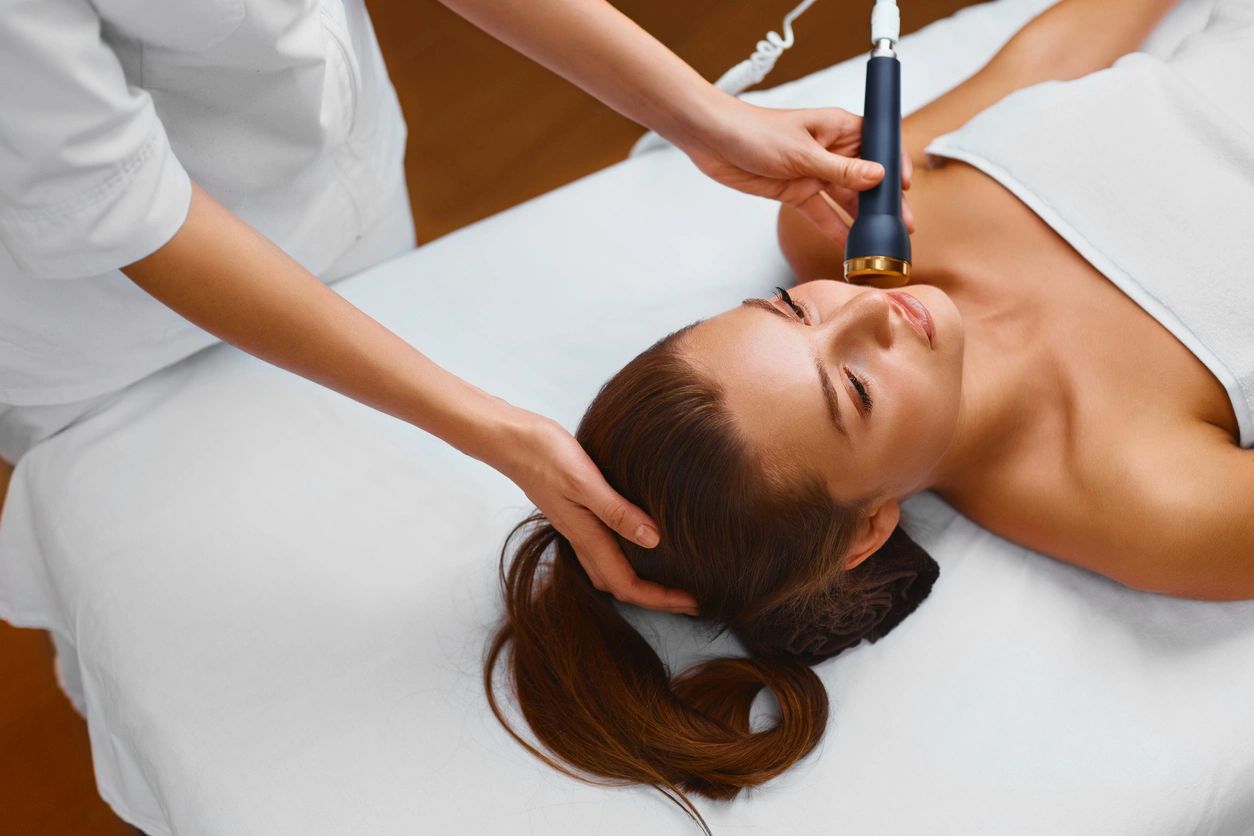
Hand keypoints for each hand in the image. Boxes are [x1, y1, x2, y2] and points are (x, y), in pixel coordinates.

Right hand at [495, 410, 700, 616]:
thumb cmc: (546, 455)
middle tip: (692, 599)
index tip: (695, 603)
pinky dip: (627, 559)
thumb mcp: (585, 480)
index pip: (628, 585)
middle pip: (621, 586)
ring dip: (641, 583)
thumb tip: (654, 540)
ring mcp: (577, 528)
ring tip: (671, 579)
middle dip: (655, 599)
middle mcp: (582, 540)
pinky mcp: (576, 514)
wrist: (511, 440)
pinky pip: (604, 550)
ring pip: (610, 571)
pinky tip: (641, 542)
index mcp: (587, 536)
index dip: (662, 599)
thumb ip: (617, 512)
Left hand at [676, 97, 913, 246]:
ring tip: (881, 242)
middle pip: (866, 178)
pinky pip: (822, 213)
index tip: (906, 187)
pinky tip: (849, 246)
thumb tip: (878, 177)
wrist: (713, 140)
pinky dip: (835, 229)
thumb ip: (840, 170)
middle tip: (903, 226)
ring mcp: (814, 172)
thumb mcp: (802, 152)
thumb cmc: (755, 131)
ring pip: (846, 199)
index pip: (879, 144)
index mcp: (839, 128)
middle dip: (884, 202)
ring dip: (863, 220)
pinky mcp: (796, 191)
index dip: (894, 165)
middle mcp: (831, 150)